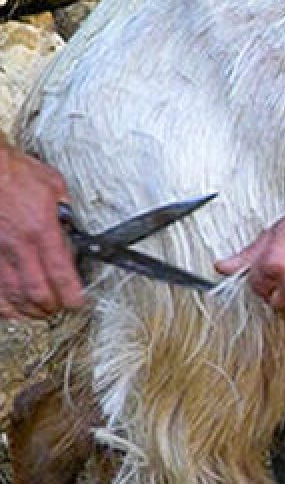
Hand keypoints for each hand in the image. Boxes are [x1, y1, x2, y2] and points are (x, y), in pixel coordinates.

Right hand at [0, 148, 85, 319]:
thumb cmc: (12, 171)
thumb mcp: (53, 185)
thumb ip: (65, 211)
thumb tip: (72, 227)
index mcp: (41, 229)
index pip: (61, 273)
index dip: (72, 294)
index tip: (78, 302)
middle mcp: (18, 245)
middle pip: (37, 291)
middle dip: (51, 307)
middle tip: (59, 309)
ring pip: (12, 294)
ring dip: (27, 309)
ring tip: (38, 313)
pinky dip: (1, 304)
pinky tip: (10, 309)